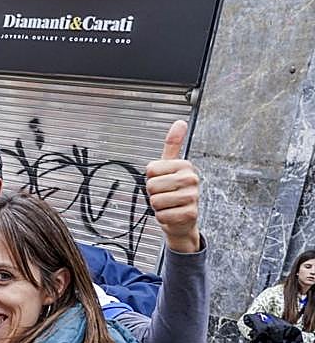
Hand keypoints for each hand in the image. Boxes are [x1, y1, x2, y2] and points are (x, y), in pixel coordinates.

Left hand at [145, 120, 200, 253]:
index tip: (162, 181)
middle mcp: (191, 179)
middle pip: (151, 185)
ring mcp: (192, 196)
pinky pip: (161, 215)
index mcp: (184, 165)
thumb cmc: (173, 192)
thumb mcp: (170, 166)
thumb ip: (173, 144)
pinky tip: (172, 214)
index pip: (150, 169)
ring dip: (157, 207)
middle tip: (165, 195)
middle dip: (153, 193)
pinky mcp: (190, 213)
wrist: (182, 219)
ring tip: (168, 204)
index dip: (151, 178)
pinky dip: (162, 217)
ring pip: (155, 200)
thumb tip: (180, 122)